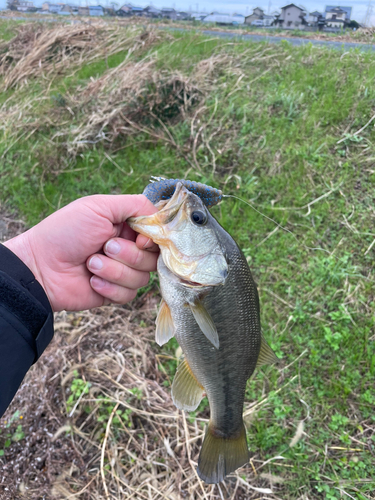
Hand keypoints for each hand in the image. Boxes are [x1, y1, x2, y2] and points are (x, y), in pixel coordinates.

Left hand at [4, 195, 158, 311]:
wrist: (40, 267)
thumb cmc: (66, 232)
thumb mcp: (99, 207)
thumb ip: (136, 205)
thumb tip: (161, 219)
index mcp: (126, 226)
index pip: (158, 234)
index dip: (153, 239)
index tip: (139, 239)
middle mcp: (128, 249)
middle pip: (153, 258)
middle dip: (129, 254)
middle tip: (105, 247)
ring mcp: (121, 272)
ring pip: (142, 278)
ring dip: (114, 271)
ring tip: (90, 264)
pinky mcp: (114, 293)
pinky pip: (128, 295)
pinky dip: (109, 287)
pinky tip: (91, 281)